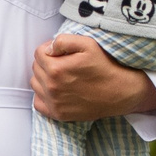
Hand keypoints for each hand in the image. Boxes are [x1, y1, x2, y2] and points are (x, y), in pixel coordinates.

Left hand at [30, 34, 155, 123]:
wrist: (120, 93)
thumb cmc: (105, 67)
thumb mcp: (88, 44)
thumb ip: (63, 41)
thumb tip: (48, 47)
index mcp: (56, 69)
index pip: (38, 53)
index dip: (49, 49)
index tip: (61, 52)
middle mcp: (52, 87)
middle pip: (36, 68)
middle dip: (46, 62)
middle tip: (63, 63)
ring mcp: (54, 102)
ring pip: (35, 84)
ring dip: (44, 78)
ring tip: (60, 76)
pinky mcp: (58, 114)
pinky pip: (38, 103)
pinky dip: (43, 96)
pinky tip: (56, 91)